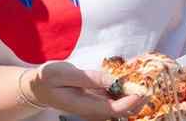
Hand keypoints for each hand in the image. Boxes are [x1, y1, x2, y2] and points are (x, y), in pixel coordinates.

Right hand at [26, 62, 146, 120]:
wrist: (38, 88)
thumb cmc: (48, 79)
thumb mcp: (63, 73)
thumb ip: (89, 78)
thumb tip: (113, 80)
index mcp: (83, 106)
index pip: (113, 110)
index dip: (130, 102)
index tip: (140, 89)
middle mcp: (92, 111)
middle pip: (121, 112)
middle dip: (137, 100)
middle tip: (147, 84)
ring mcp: (95, 109)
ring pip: (121, 108)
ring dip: (133, 97)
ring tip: (141, 82)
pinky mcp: (97, 103)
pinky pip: (115, 101)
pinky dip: (125, 93)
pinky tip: (128, 82)